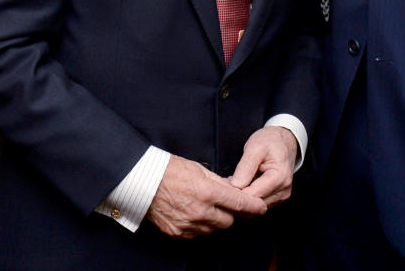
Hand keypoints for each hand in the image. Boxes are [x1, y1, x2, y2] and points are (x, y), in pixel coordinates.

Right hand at [146, 155, 266, 238]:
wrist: (143, 182)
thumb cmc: (170, 170)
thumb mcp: (200, 169)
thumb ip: (220, 182)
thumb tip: (234, 190)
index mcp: (207, 192)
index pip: (239, 204)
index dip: (254, 206)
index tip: (261, 208)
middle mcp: (200, 212)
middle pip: (229, 221)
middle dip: (231, 213)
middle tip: (226, 204)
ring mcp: (188, 225)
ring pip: (214, 229)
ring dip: (215, 220)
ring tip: (205, 207)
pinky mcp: (177, 233)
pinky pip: (197, 235)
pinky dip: (199, 227)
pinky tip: (194, 214)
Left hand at [229, 126, 298, 206]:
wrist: (283, 140)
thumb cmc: (270, 141)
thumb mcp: (255, 147)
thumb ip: (246, 166)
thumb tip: (236, 185)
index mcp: (280, 177)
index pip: (253, 195)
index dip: (236, 192)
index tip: (223, 184)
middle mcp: (283, 190)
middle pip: (254, 205)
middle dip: (238, 196)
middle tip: (225, 183)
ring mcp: (281, 196)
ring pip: (255, 208)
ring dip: (242, 198)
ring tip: (233, 182)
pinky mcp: (276, 198)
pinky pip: (258, 204)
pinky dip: (248, 197)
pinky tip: (241, 185)